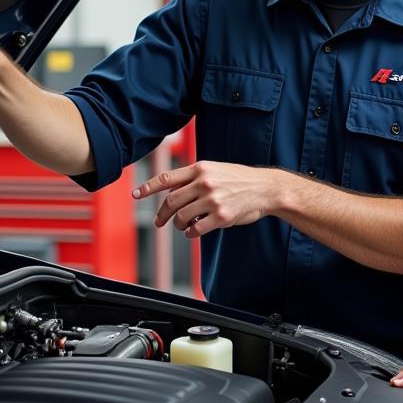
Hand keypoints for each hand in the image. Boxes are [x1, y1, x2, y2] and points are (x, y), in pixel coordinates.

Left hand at [133, 161, 278, 237]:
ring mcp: (213, 200)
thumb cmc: (240, 180)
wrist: (266, 188)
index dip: (148, 187)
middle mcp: (205, 182)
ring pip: (181, 217)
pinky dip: (191, 233)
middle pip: (171, 201)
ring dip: (179, 225)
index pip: (167, 178)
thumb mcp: (216, 170)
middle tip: (160, 221)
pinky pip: (196, 229)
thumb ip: (194, 178)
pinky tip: (195, 231)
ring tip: (184, 226)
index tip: (136, 194)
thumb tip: (171, 190)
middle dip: (162, 214)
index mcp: (201, 168)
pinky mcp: (222, 216)